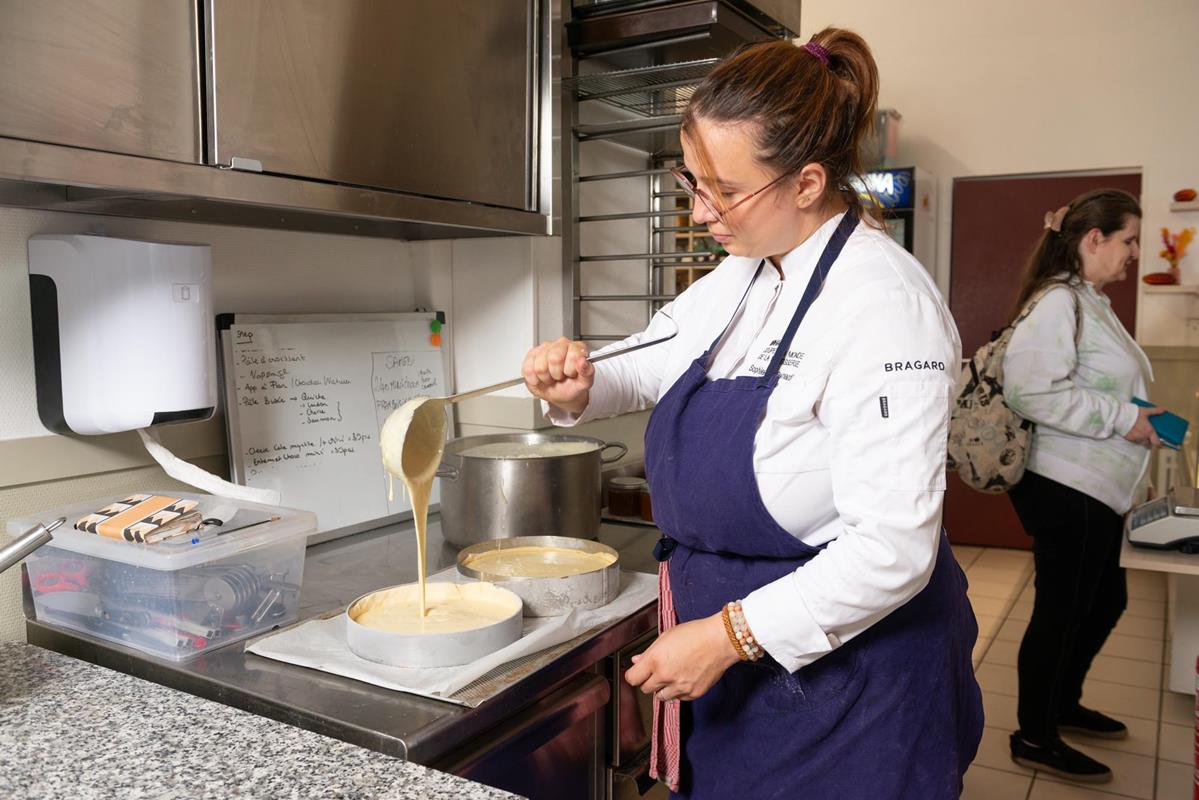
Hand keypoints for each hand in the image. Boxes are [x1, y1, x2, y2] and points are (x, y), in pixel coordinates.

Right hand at [522, 337, 594, 415]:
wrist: (560, 393)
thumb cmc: (572, 385)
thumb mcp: (584, 383)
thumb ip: (587, 372)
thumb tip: (583, 362)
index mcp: (576, 348)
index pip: (572, 356)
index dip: (570, 370)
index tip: (571, 374)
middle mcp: (561, 344)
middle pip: (554, 359)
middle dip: (556, 374)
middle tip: (560, 376)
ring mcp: (545, 347)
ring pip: (540, 366)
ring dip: (545, 378)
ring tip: (551, 377)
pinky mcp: (532, 354)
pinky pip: (528, 369)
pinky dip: (535, 379)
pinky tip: (541, 378)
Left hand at [624, 613, 739, 702]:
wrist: (721, 640)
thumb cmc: (696, 634)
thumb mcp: (666, 637)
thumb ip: (649, 652)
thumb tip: (637, 661)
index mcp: (655, 660)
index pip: (632, 679)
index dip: (634, 675)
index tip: (637, 672)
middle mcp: (665, 676)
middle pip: (645, 689)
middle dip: (649, 680)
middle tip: (657, 671)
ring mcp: (680, 687)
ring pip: (661, 697)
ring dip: (663, 688)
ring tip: (673, 674)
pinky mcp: (693, 693)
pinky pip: (679, 699)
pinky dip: (679, 691)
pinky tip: (685, 678)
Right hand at [1124, 405, 1163, 448]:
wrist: (1120, 416)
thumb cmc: (1133, 414)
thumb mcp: (1145, 411)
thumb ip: (1154, 411)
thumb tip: (1163, 410)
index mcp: (1149, 431)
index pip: (1156, 443)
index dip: (1159, 445)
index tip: (1160, 444)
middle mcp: (1143, 436)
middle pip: (1148, 445)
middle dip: (1150, 443)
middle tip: (1150, 439)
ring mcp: (1135, 438)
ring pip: (1141, 443)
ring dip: (1142, 440)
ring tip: (1141, 435)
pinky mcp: (1128, 438)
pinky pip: (1133, 440)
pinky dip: (1135, 438)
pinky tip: (1133, 433)